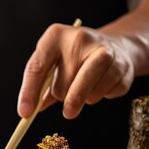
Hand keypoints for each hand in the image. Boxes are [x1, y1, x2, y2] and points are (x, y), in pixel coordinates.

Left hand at [18, 24, 134, 118]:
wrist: (118, 44)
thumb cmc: (77, 56)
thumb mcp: (53, 60)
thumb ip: (41, 85)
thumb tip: (29, 112)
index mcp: (56, 35)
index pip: (37, 67)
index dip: (29, 92)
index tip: (25, 113)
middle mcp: (82, 39)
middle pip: (62, 86)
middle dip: (61, 96)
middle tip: (65, 90)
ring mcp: (106, 52)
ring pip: (86, 95)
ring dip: (82, 99)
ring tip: (84, 83)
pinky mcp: (124, 67)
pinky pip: (105, 96)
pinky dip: (101, 96)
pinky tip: (102, 81)